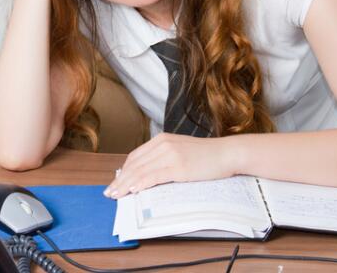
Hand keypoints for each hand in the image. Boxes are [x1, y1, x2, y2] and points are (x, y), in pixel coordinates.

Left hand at [104, 133, 236, 198]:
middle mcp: (163, 144)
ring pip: (140, 171)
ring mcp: (170, 154)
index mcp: (162, 139)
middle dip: (120, 180)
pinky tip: (132, 191)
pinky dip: (140, 185)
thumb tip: (146, 175)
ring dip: (126, 185)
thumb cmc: (207, 155)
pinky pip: (153, 177)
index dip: (123, 171)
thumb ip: (164, 158)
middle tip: (109, 193)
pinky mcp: (178, 166)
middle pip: (134, 164)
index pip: (135, 156)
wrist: (227, 153)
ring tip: (116, 195)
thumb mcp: (181, 151)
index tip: (115, 183)